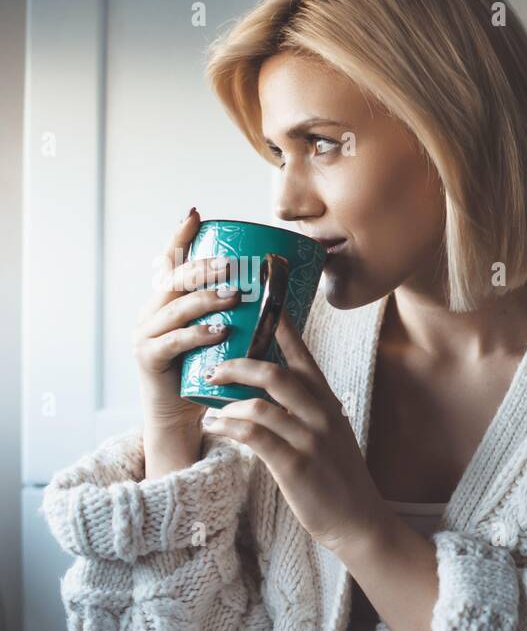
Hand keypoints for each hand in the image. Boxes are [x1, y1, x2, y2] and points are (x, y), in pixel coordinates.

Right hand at [134, 207, 236, 429]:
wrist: (183, 416)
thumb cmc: (208, 372)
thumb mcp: (220, 336)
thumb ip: (234, 314)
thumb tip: (278, 291)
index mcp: (167, 302)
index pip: (171, 262)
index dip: (181, 237)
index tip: (196, 215)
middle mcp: (152, 312)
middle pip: (174, 279)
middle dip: (203, 268)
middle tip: (233, 265)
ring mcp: (145, 334)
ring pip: (175, 307)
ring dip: (206, 299)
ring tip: (235, 295)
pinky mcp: (148, 358)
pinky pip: (173, 341)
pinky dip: (196, 334)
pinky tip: (218, 331)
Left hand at [201, 316, 387, 554]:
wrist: (358, 520)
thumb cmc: (338, 478)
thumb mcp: (331, 434)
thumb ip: (308, 410)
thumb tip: (275, 391)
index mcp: (328, 403)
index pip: (303, 357)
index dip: (281, 329)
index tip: (262, 303)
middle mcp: (321, 415)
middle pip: (276, 373)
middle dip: (238, 365)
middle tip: (213, 368)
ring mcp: (309, 439)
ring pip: (261, 403)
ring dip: (227, 401)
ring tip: (207, 405)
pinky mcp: (294, 464)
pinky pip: (254, 435)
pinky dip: (228, 426)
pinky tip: (214, 426)